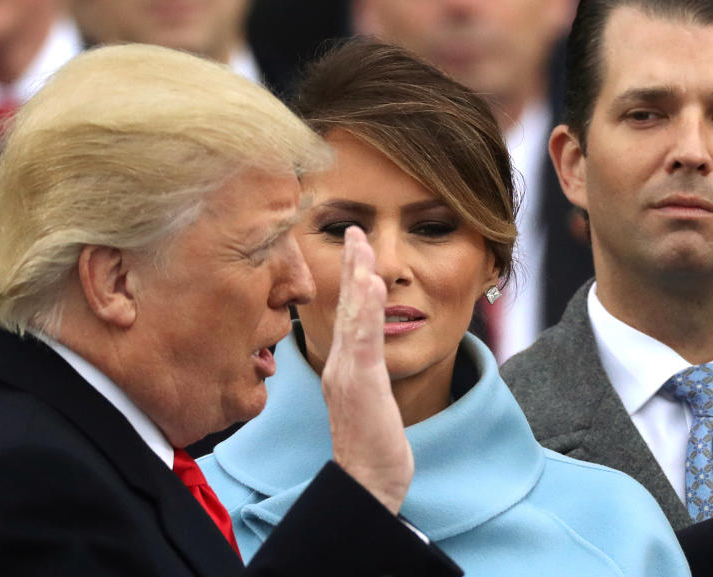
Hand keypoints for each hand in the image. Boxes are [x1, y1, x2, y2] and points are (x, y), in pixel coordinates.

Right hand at [321, 226, 412, 514]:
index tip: (356, 246)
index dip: (351, 278)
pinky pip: (365, 341)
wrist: (365, 483)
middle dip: (352, 265)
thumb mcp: (369, 402)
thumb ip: (367, 374)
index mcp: (343, 366)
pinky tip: (372, 284)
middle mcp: (341, 365)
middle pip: (346, 306)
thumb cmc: (370, 448)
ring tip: (362, 244)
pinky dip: (367, 310)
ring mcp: (349, 374)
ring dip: (357, 276)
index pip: (348, 314)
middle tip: (355, 230)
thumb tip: (370, 357)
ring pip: (354, 316)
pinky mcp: (363, 386)